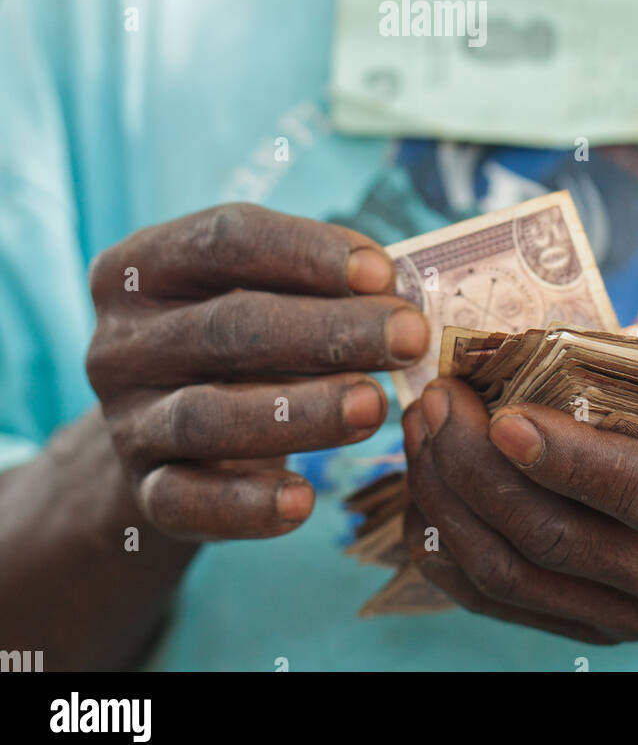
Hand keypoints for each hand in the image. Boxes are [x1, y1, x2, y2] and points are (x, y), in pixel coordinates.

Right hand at [87, 204, 428, 540]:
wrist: (171, 436)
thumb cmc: (240, 341)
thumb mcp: (262, 294)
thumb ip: (315, 284)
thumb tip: (400, 295)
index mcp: (142, 268)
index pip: (225, 239)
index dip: (308, 253)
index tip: (384, 274)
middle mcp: (120, 341)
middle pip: (229, 326)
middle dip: (328, 332)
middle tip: (409, 338)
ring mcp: (124, 419)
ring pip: (209, 415)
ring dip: (300, 413)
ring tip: (375, 406)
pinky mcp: (141, 490)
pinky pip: (188, 502)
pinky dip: (246, 505)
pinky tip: (305, 501)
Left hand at [402, 313, 637, 643]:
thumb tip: (630, 338)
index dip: (572, 460)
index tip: (504, 417)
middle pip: (565, 541)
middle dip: (482, 468)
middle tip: (439, 398)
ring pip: (516, 574)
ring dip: (451, 500)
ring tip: (423, 427)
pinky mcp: (591, 625)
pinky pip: (496, 600)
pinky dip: (445, 543)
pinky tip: (425, 483)